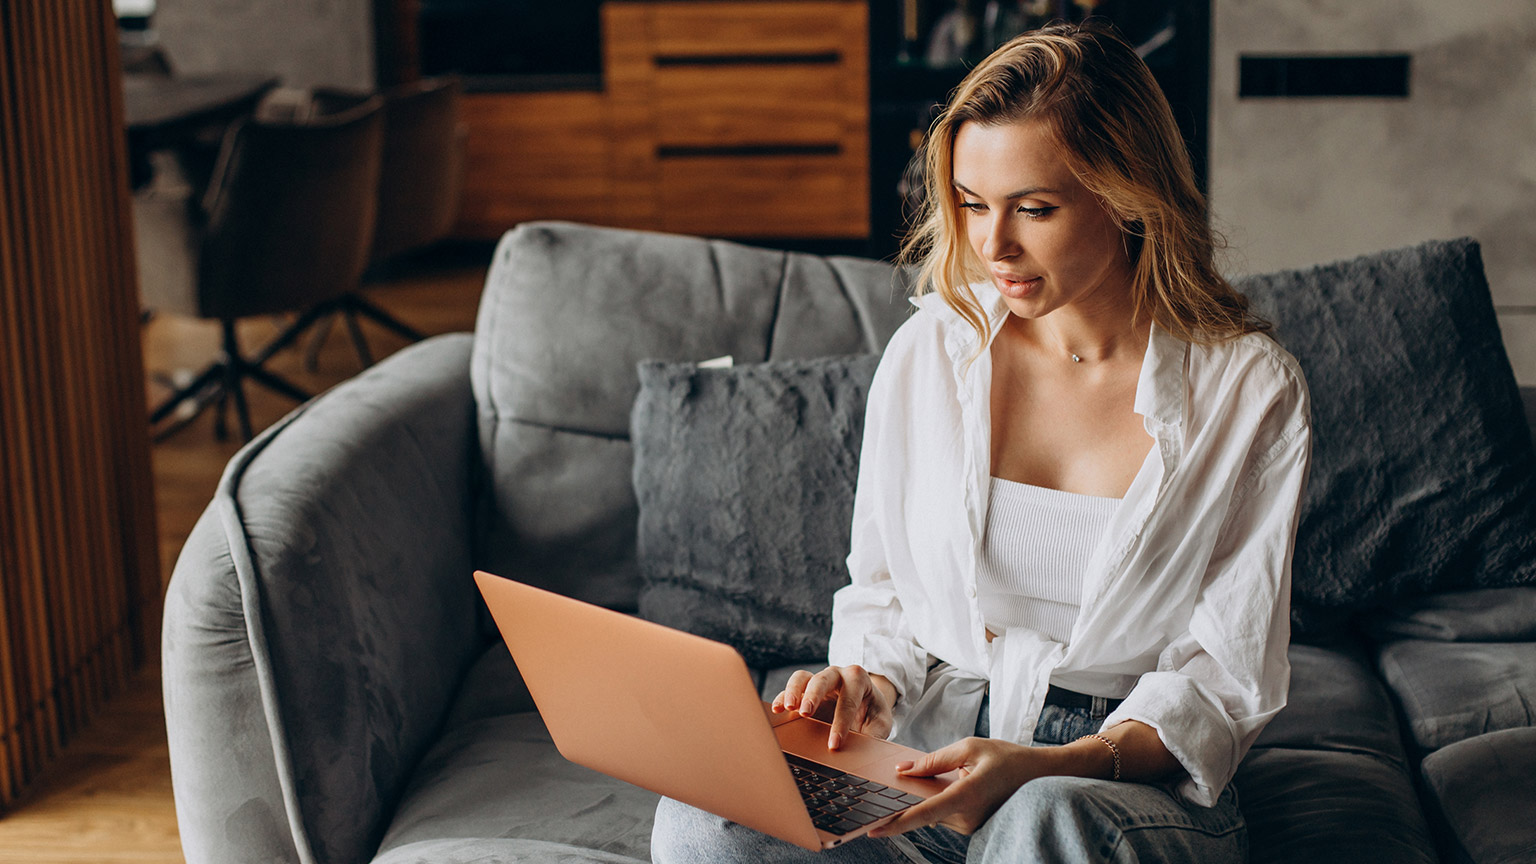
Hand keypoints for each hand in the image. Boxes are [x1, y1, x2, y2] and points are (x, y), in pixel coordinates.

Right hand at [771, 666, 894, 749]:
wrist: (867, 699)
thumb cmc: (873, 710)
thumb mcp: (880, 722)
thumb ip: (874, 735)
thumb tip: (865, 754)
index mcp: (858, 679)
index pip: (848, 701)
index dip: (841, 723)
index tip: (834, 744)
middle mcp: (837, 675)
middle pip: (823, 679)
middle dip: (813, 695)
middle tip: (805, 713)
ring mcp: (819, 679)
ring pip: (802, 677)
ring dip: (793, 691)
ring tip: (787, 708)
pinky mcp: (806, 689)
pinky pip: (791, 689)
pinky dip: (782, 697)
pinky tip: (777, 710)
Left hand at [868, 737, 1043, 836]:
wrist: (1039, 776)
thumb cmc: (1006, 758)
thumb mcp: (970, 748)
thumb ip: (934, 760)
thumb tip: (903, 770)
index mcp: (967, 795)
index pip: (925, 813)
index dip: (897, 822)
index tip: (873, 829)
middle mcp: (967, 817)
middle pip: (923, 812)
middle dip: (901, 804)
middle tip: (876, 797)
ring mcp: (970, 825)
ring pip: (932, 813)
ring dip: (919, 801)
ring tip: (912, 786)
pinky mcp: (970, 826)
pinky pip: (943, 814)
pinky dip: (933, 803)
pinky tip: (931, 788)